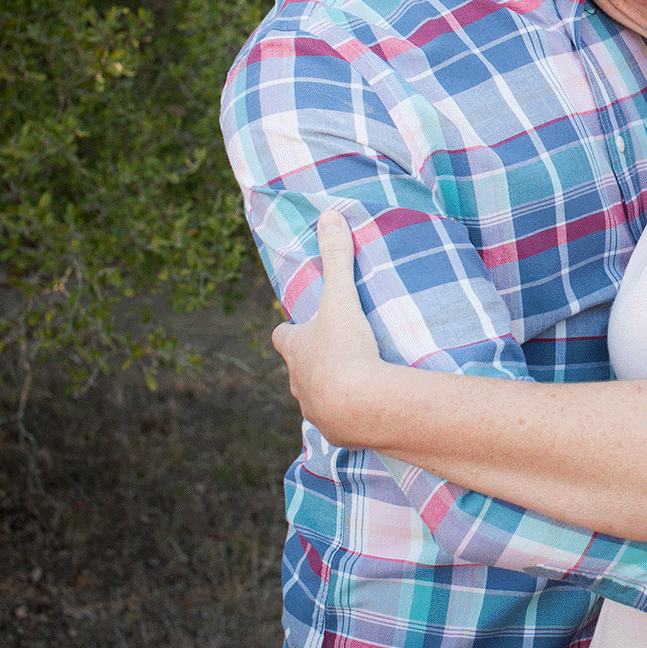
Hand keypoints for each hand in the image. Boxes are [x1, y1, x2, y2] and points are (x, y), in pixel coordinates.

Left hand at [271, 210, 385, 444]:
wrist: (362, 406)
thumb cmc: (345, 350)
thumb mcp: (341, 299)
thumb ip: (337, 258)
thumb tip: (328, 215)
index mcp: (296, 349)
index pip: (282, 336)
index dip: (290, 330)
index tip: (302, 325)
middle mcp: (298, 381)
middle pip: (297, 369)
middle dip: (311, 362)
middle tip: (334, 352)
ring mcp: (315, 409)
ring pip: (314, 398)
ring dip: (328, 390)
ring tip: (353, 384)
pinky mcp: (336, 431)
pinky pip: (338, 422)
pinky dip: (347, 415)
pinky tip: (364, 411)